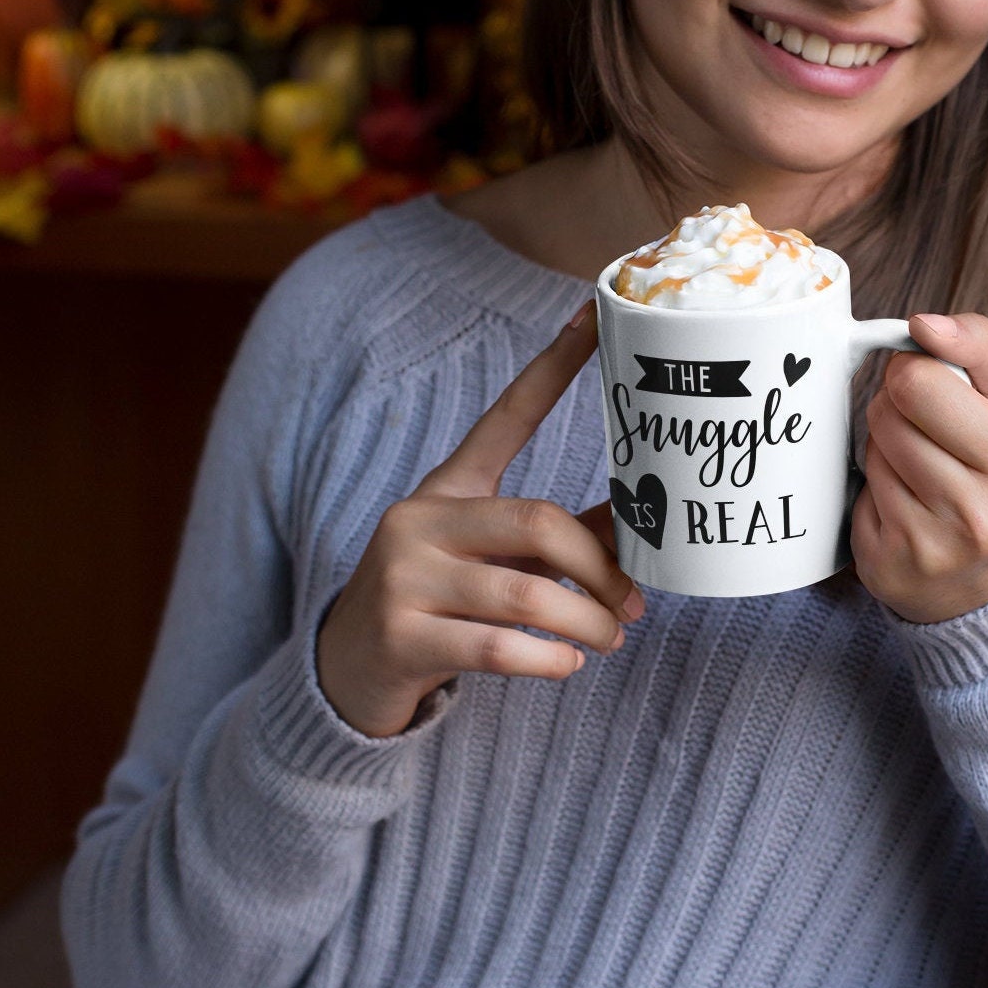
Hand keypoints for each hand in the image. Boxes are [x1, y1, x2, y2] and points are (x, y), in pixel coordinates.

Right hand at [317, 304, 643, 736]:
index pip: (507, 415)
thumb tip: (641, 521)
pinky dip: (549, 660)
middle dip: (599, 568)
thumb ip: (556, 539)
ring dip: (586, 623)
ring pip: (525, 595)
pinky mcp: (401, 637)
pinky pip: (497, 648)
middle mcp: (419, 519)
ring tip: (612, 639)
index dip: (553, 366)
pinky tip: (566, 664)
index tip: (593, 315)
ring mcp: (404, 577)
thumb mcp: (491, 560)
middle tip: (634, 602)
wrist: (346, 671)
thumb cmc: (438, 605)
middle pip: (537, 522)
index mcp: (448, 488)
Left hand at [850, 313, 987, 623]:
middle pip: (885, 414)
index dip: (916, 371)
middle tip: (932, 431)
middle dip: (900, 409)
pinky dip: (876, 491)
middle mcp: (976, 514)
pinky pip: (855, 496)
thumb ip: (981, 344)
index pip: (917, 381)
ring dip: (888, 448)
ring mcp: (928, 547)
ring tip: (926, 470)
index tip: (936, 386)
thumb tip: (922, 323)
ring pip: (869, 451)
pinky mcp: (885, 568)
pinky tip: (910, 507)